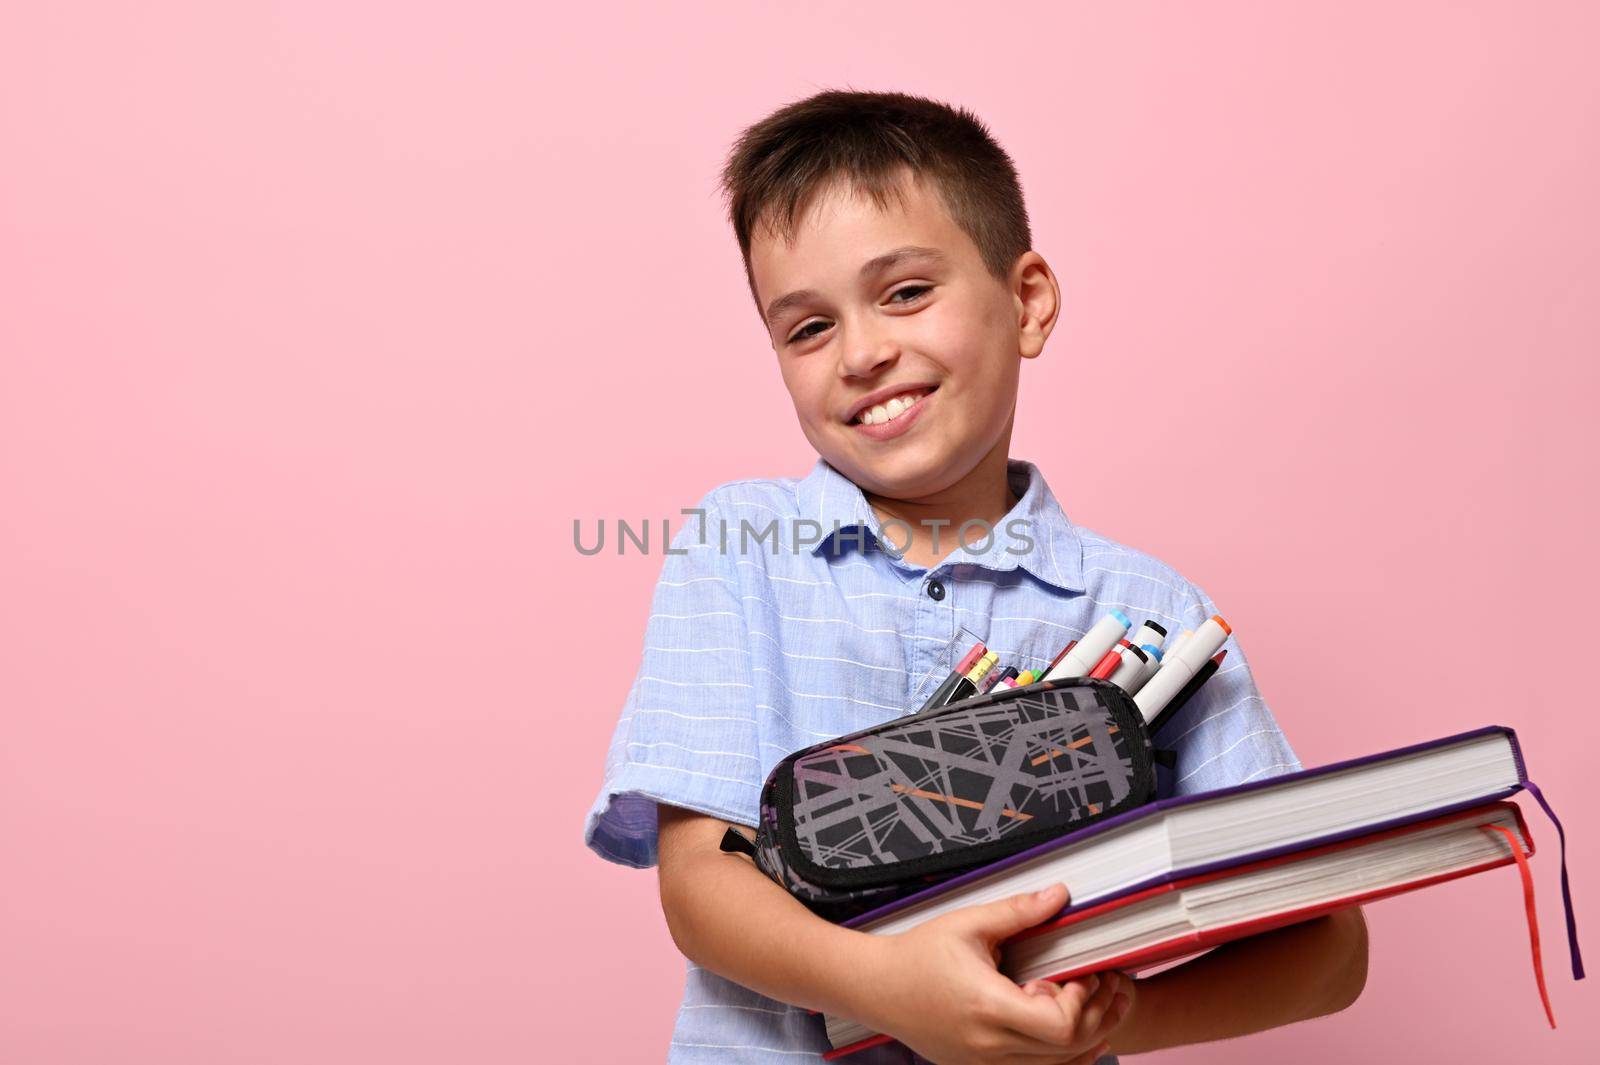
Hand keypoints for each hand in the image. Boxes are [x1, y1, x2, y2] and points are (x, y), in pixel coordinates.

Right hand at [853, 883, 1125, 1064]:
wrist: (875, 987)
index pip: (1060, 1026)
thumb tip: (1059, 894)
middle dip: (1095, 1017)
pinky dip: (1058, 1054)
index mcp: (988, 1006)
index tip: (1079, 973)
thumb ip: (1018, 911)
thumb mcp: (969, 923)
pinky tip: (1064, 1026)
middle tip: (1100, 984)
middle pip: (1067, 1051)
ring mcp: (983, 1062)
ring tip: (1090, 1003)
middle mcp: (988, 1044)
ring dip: (1082, 1038)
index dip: (1082, 1001)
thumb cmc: (918, 953)